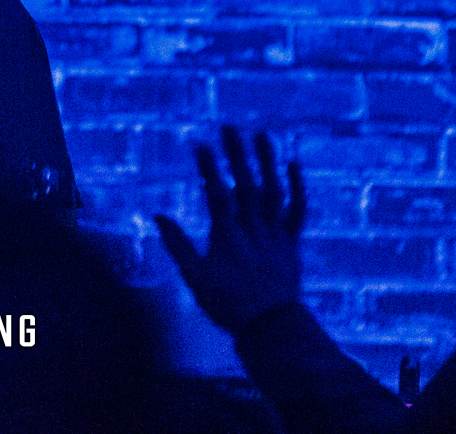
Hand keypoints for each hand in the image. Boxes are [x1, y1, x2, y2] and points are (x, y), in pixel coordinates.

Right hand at [156, 126, 306, 333]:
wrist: (270, 327)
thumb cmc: (227, 304)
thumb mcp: (194, 278)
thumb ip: (177, 245)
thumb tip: (158, 215)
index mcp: (228, 237)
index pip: (218, 195)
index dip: (210, 169)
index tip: (201, 144)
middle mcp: (253, 230)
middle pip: (246, 186)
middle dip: (238, 154)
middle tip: (230, 127)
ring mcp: (275, 235)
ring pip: (274, 192)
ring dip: (268, 162)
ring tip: (262, 135)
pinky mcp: (291, 243)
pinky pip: (297, 212)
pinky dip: (298, 188)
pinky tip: (294, 165)